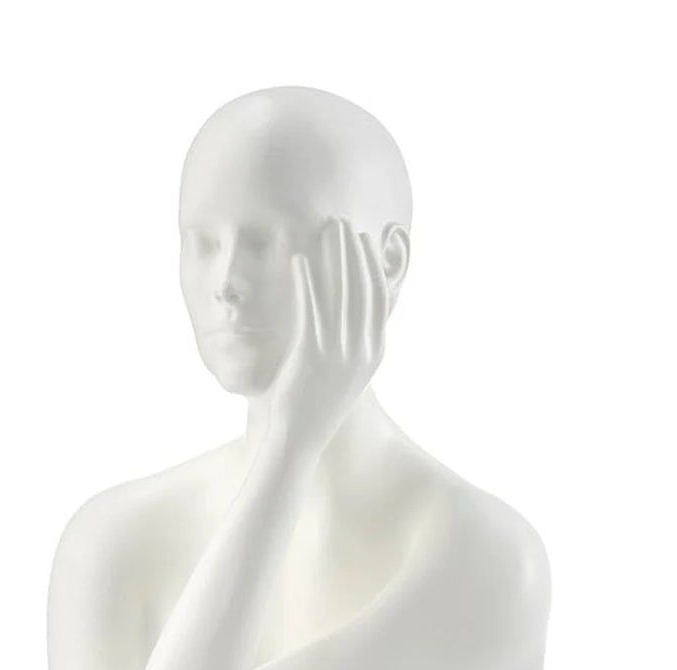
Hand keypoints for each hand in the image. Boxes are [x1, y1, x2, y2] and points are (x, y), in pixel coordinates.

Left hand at [267, 218, 388, 452]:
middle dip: (353, 250)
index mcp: (373, 354)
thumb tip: (347, 314)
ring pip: (338, 292)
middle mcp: (361, 352)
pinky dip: (305, 280)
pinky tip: (299, 258)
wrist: (299, 439)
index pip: (378, 298)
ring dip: (332, 255)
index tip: (363, 240)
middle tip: (342, 223)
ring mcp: (337, 353)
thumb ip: (350, 343)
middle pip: (360, 288)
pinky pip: (309, 308)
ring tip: (324, 229)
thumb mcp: (344, 373)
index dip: (371, 265)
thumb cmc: (316, 406)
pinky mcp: (311, 356)